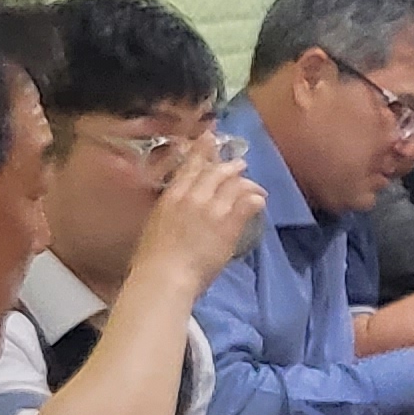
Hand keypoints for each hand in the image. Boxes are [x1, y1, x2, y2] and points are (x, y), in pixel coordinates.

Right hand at [130, 150, 265, 291]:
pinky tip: (260, 202)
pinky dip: (255, 200)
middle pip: (215, 171)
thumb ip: (170, 209)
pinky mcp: (228, 224)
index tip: (209, 138)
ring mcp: (212, 208)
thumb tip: (177, 206)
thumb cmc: (153, 259)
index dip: (202, 150)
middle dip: (229, 165)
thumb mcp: (156, 224)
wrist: (165, 276)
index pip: (190, 167)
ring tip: (255, 185)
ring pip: (234, 184)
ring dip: (246, 183)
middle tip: (239, 163)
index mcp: (172, 196)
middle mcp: (193, 196)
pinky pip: (247, 204)